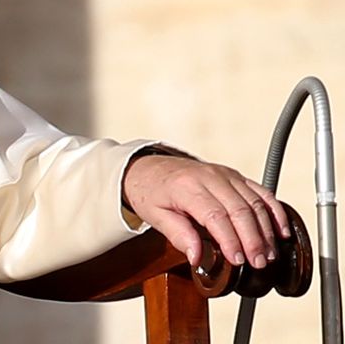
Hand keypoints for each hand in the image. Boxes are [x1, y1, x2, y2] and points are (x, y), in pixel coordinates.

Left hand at [122, 154, 290, 268]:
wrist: (150, 168)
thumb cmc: (152, 192)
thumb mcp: (155, 216)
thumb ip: (178, 235)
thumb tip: (197, 258)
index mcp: (187, 187)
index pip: (215, 215)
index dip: (230, 240)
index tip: (238, 261)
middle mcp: (209, 177)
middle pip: (240, 209)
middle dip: (253, 239)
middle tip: (259, 263)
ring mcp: (225, 174)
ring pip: (255, 201)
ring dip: (266, 230)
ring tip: (268, 254)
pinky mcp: (235, 176)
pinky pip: (261, 192)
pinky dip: (274, 211)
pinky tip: (281, 231)